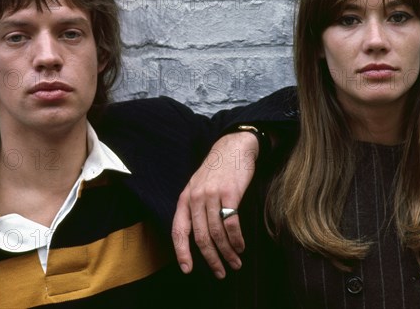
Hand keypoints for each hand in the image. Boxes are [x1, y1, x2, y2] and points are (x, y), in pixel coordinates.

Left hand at [172, 132, 257, 278]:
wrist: (234, 147)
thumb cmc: (217, 170)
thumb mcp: (198, 186)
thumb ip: (194, 208)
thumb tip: (198, 237)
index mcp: (185, 198)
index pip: (179, 230)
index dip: (181, 252)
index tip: (187, 269)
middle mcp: (196, 198)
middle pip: (201, 237)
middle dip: (211, 259)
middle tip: (221, 272)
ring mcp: (213, 195)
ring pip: (217, 234)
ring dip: (227, 253)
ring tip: (235, 262)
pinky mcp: (230, 193)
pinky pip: (232, 223)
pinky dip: (237, 239)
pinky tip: (241, 246)